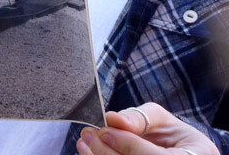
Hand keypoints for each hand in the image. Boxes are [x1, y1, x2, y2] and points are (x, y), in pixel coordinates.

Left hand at [77, 103, 219, 154]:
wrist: (184, 154)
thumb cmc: (173, 136)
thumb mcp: (164, 120)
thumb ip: (140, 117)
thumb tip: (113, 119)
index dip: (127, 145)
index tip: (104, 130)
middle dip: (106, 153)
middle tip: (88, 135)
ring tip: (84, 143)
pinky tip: (90, 153)